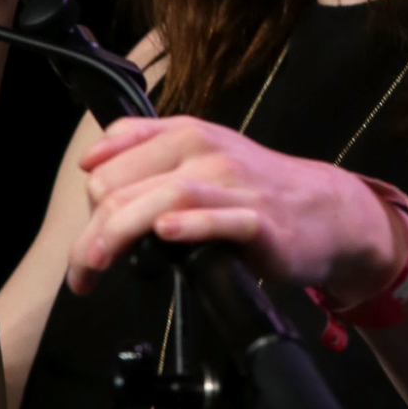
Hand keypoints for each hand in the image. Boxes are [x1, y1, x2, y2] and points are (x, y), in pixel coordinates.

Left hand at [70, 117, 407, 300]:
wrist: (326, 209)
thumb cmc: (257, 187)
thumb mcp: (201, 151)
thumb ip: (146, 148)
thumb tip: (92, 161)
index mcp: (185, 135)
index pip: (110, 162)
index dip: (88, 207)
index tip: (87, 243)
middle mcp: (207, 153)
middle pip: (127, 185)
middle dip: (92, 235)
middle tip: (81, 274)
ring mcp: (236, 186)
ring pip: (166, 196)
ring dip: (120, 231)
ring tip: (96, 263)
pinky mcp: (262, 222)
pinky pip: (222, 220)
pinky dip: (190, 225)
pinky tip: (165, 233)